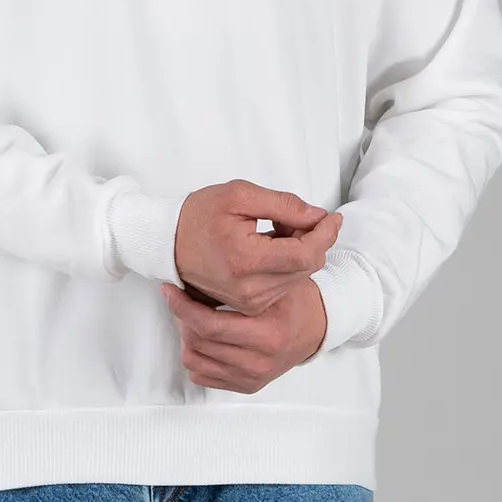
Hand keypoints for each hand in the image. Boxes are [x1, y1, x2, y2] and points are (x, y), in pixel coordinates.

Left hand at [161, 277, 328, 391]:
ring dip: (186, 336)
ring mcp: (252, 377)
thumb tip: (198, 269)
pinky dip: (196, 355)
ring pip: (194, 361)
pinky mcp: (247, 386)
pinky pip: (202, 375)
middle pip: (197, 343)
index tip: (170, 290)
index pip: (210, 326)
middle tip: (181, 298)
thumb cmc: (295, 299)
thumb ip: (244, 279)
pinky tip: (204, 336)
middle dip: (182, 317)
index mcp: (268, 335)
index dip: (182, 307)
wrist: (317, 327)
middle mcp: (259, 362)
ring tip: (193, 316)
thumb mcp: (277, 282)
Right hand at [173, 180, 341, 314]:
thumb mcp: (239, 195)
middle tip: (291, 216)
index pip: (306, 253)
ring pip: (300, 276)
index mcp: (246, 261)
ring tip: (274, 229)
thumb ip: (283, 204)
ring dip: (299, 251)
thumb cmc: (200, 214)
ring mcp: (250, 302)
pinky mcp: (250, 306)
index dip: (326, 233)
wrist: (168, 244)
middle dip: (311, 238)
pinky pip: (286, 284)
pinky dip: (288, 264)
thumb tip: (318, 217)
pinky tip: (270, 246)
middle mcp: (250, 290)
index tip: (333, 216)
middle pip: (307, 266)